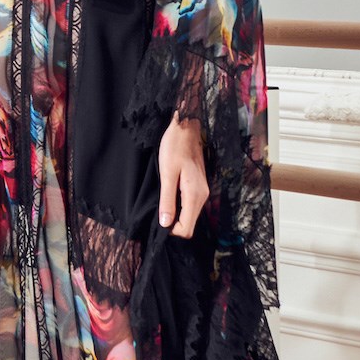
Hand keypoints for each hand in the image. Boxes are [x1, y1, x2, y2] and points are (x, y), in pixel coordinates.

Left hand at [158, 114, 207, 236]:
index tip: (158, 221)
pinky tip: (169, 197)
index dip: (171, 231)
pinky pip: (190, 205)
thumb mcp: (167, 174)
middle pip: (189, 224)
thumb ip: (167, 200)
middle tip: (157, 214)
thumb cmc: (174, 147)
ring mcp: (202, 191)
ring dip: (176, 216)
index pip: (187, 229)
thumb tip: (165, 224)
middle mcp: (202, 196)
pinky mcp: (199, 186)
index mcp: (195, 195)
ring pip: (190, 215)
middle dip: (173, 225)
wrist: (185, 128)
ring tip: (161, 204)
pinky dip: (179, 207)